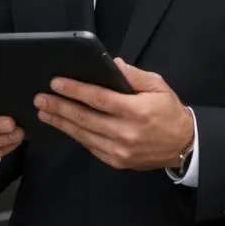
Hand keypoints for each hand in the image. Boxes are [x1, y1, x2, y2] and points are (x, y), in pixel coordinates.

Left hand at [33, 59, 192, 171]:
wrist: (184, 145)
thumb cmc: (169, 112)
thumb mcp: (157, 86)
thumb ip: (133, 75)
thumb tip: (111, 63)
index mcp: (137, 111)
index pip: (99, 99)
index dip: (75, 90)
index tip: (56, 83)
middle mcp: (126, 133)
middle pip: (85, 118)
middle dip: (59, 106)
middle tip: (40, 98)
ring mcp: (120, 151)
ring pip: (83, 135)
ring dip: (61, 122)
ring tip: (44, 111)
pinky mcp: (117, 162)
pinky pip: (90, 146)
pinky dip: (74, 135)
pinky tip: (63, 125)